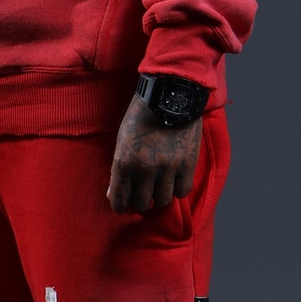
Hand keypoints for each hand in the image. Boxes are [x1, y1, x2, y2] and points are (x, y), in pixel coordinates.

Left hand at [106, 93, 201, 212]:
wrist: (169, 95)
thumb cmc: (141, 116)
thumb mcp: (122, 140)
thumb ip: (118, 168)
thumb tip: (113, 195)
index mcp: (124, 162)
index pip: (119, 200)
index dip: (121, 206)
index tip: (124, 205)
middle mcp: (145, 168)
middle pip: (142, 204)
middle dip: (141, 201)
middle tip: (143, 193)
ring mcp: (168, 168)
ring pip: (163, 201)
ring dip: (160, 196)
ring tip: (159, 186)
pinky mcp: (187, 164)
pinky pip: (182, 191)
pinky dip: (178, 189)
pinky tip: (174, 181)